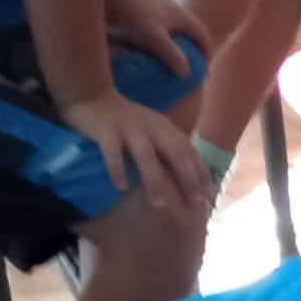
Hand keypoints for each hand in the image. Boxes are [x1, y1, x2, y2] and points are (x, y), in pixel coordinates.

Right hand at [60, 91, 210, 215]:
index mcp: (166, 128)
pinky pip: (112, 152)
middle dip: (187, 178)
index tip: (207, 198)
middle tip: (194, 204)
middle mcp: (152, 126)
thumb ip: (169, 148)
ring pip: (146, 155)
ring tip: (159, 204)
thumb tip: (188, 181)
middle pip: (175, 153)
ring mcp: (129, 128)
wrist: (92, 96)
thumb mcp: (153, 130)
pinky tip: (121, 187)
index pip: (190, 151)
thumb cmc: (127, 122)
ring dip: (154, 180)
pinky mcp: (106, 130)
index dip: (200, 174)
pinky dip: (117, 169)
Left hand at [106, 0, 209, 79]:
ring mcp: (156, 7)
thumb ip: (172, 56)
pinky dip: (156, 42)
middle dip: (192, 49)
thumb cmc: (131, 17)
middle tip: (189, 69)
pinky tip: (144, 57)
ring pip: (171, 30)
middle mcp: (170, 8)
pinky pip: (154, 29)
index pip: (201, 34)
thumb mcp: (154, 39)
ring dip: (174, 45)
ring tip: (167, 65)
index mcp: (180, 14)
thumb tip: (187, 75)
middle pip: (188, 32)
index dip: (206, 52)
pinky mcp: (141, 8)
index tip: (203, 71)